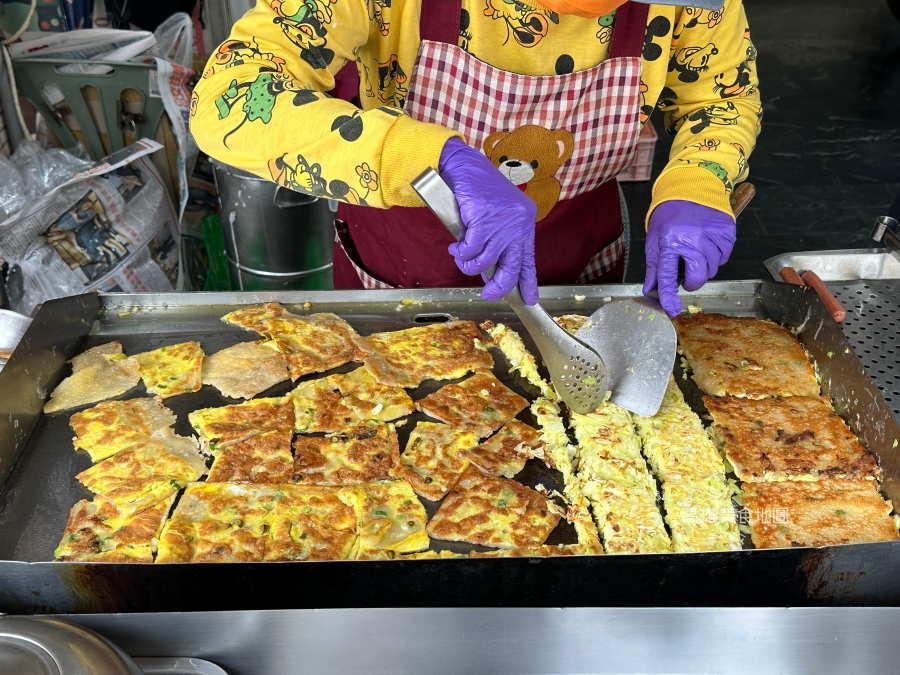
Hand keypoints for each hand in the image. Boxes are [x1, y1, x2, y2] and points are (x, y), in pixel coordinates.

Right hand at [438, 137, 538, 303]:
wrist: (463, 165)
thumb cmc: (477, 189)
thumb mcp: (495, 216)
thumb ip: (497, 240)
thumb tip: (492, 270)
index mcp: (524, 223)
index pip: (528, 259)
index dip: (528, 282)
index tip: (529, 298)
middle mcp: (517, 223)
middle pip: (512, 267)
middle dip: (499, 287)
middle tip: (488, 295)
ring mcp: (501, 221)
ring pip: (486, 261)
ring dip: (469, 265)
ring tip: (460, 258)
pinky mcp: (483, 218)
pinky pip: (471, 249)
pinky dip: (461, 253)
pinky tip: (456, 248)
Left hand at [642, 200, 735, 316]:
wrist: (692, 185)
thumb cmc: (670, 213)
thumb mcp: (654, 238)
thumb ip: (654, 266)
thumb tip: (651, 289)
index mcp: (670, 242)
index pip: (668, 276)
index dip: (669, 296)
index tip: (671, 309)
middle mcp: (693, 240)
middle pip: (698, 278)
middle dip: (692, 281)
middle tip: (686, 269)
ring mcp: (713, 236)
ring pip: (713, 269)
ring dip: (704, 266)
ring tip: (695, 248)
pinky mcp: (727, 233)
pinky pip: (724, 257)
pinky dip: (716, 255)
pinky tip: (707, 243)